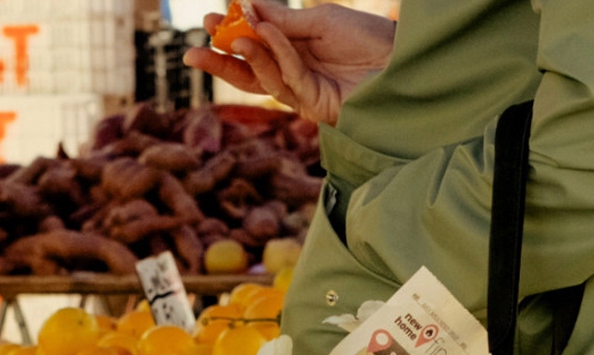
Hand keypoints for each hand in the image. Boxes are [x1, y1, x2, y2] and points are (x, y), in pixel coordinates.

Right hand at [183, 0, 395, 125]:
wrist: (402, 60)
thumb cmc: (368, 39)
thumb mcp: (321, 21)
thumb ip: (285, 21)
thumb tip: (249, 8)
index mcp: (294, 55)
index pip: (255, 51)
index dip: (231, 38)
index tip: (208, 22)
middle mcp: (296, 78)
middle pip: (250, 76)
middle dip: (221, 63)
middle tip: (191, 51)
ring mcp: (306, 95)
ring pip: (265, 81)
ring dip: (246, 56)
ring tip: (231, 34)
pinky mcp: (318, 106)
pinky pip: (290, 79)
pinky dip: (277, 54)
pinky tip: (265, 34)